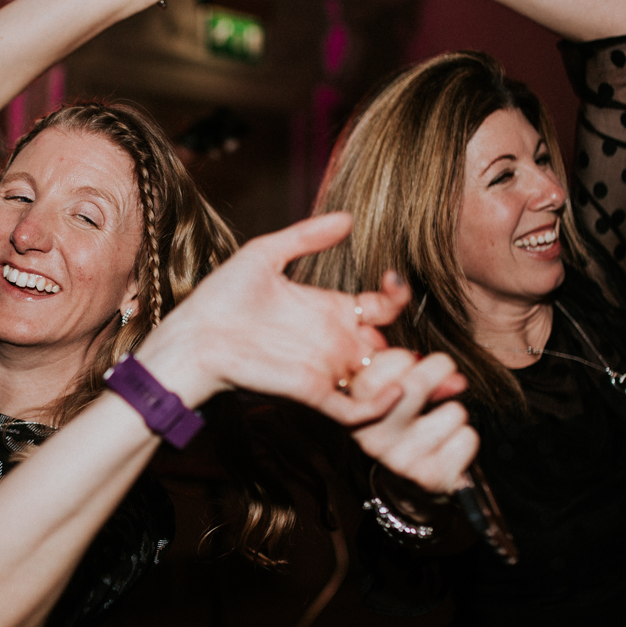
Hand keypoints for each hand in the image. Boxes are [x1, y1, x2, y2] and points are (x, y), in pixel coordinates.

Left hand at [137, 212, 411, 425]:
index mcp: (325, 310)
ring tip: (426, 366)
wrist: (193, 337)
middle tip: (432, 340)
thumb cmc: (220, 298)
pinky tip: (395, 388)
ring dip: (410, 376)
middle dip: (417, 348)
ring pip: (382, 379)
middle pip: (389, 347)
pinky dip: (383, 405)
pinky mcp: (313, 392)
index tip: (394, 280)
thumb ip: (307, 236)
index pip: (379, 308)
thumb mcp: (265, 255)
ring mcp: (325, 368)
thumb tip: (348, 216)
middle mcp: (331, 342)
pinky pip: (358, 410)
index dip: (396, 296)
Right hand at [346, 348, 478, 494]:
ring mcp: (400, 460)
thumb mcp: (395, 391)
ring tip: (438, 423)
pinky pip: (467, 438)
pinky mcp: (429, 477)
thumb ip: (414, 372)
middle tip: (442, 373)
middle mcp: (371, 439)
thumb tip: (456, 379)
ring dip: (454, 412)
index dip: (401, 359)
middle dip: (440, 368)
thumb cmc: (402, 422)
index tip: (409, 363)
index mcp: (356, 413)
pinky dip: (464, 438)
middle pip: (416, 385)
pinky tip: (447, 445)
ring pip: (453, 412)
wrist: (405, 482)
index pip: (374, 375)